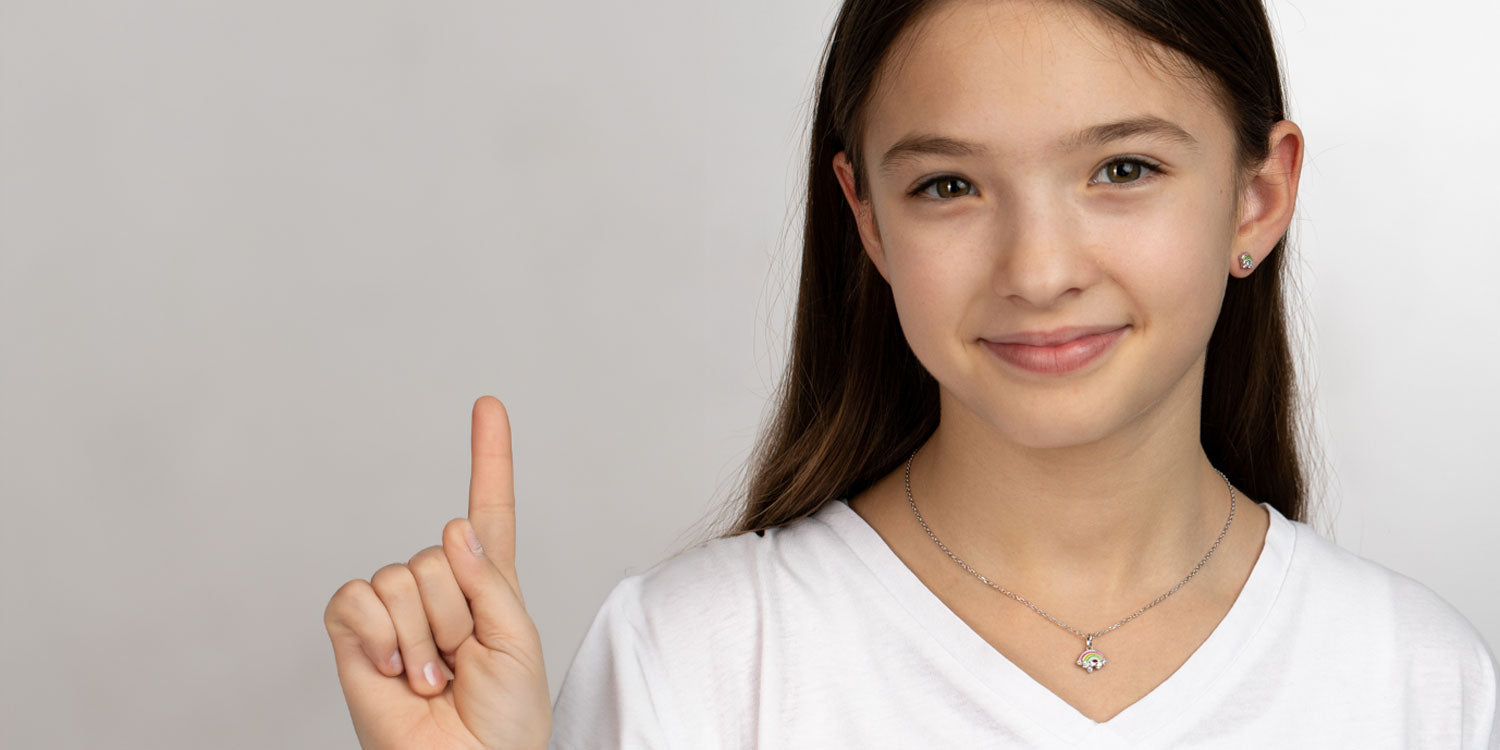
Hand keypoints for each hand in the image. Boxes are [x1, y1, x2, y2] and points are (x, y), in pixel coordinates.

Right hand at [325, 396, 550, 748]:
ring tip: (436, 678)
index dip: (489, 457)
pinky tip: (397, 672)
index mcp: (489, 583)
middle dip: (459, 614)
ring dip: (425, 637)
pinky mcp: (355, 633)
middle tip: (464, 664)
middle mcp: (440, 587)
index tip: (487, 405)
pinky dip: (383, 638)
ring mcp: (394, 609)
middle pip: (441, 551)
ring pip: (404, 576)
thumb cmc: (504, 719)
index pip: (489, 510)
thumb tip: (453, 530)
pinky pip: (358, 600)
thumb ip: (492, 581)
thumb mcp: (519, 642)